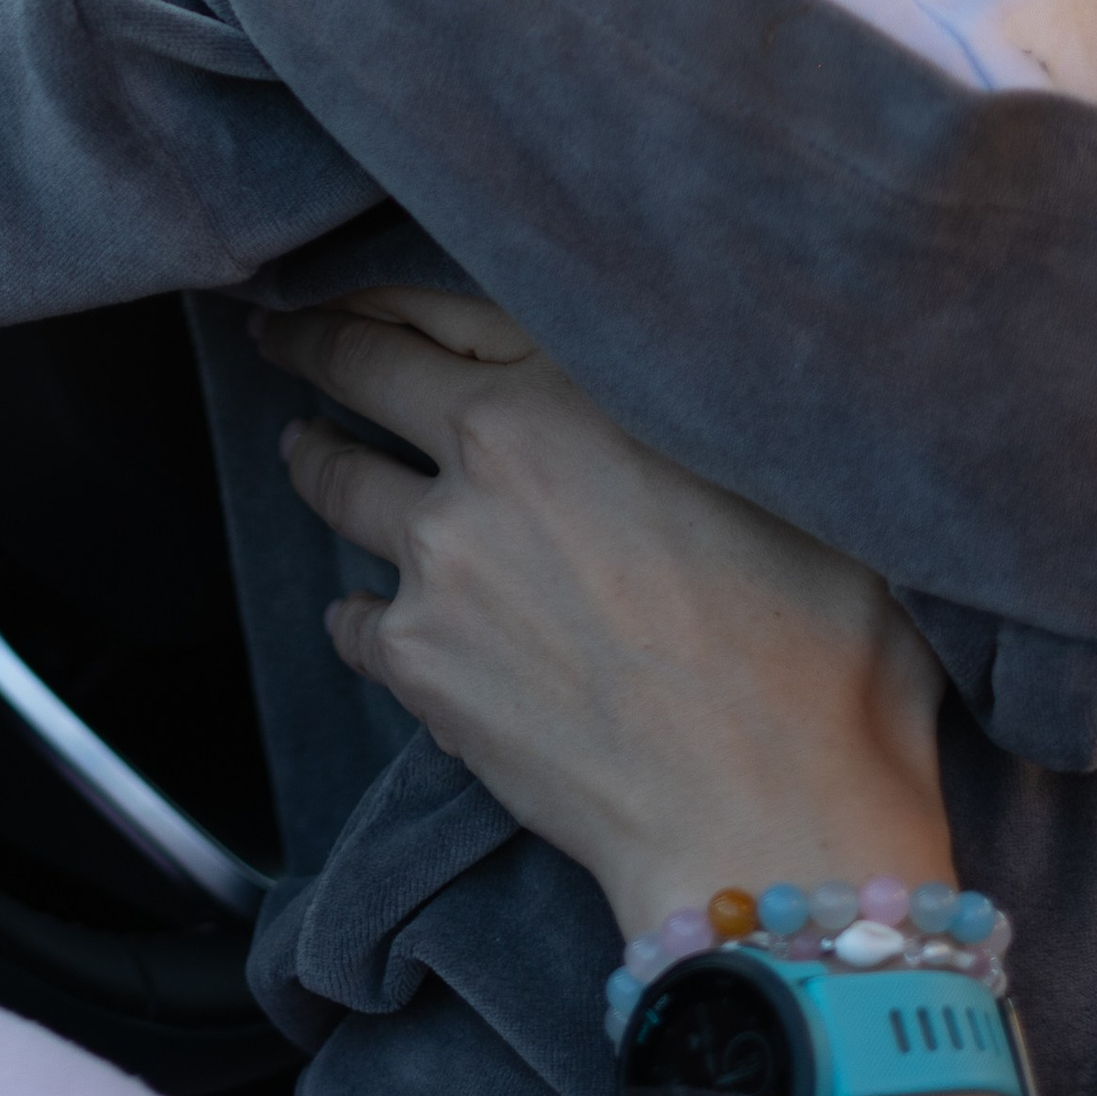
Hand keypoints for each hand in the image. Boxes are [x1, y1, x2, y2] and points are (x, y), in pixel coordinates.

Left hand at [256, 289, 949, 939]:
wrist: (772, 812)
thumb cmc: (816, 648)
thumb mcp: (774, 474)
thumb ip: (682, 409)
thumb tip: (666, 385)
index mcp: (578, 385)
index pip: (446, 303)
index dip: (388, 290)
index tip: (351, 284)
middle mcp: (490, 451)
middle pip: (362, 367)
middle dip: (312, 344)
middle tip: (280, 333)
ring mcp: (441, 556)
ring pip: (337, 480)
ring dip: (314, 458)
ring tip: (304, 448)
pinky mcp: (417, 659)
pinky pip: (353, 617)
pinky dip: (357, 611)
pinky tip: (365, 616)